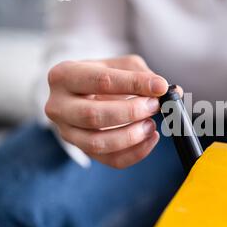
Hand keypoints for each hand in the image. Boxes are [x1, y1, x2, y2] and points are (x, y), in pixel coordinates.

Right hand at [45, 55, 168, 167]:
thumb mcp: (121, 66)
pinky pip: (111, 160)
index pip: (101, 81)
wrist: (85, 93)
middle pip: (94, 115)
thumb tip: (167, 90)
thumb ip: (143, 75)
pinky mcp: (82, 150)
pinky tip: (150, 138)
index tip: (159, 87)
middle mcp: (58, 105)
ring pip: (98, 143)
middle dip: (131, 112)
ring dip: (132, 136)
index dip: (134, 84)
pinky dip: (136, 152)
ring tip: (151, 124)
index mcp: (64, 76)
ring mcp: (67, 132)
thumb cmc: (104, 76)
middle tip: (154, 105)